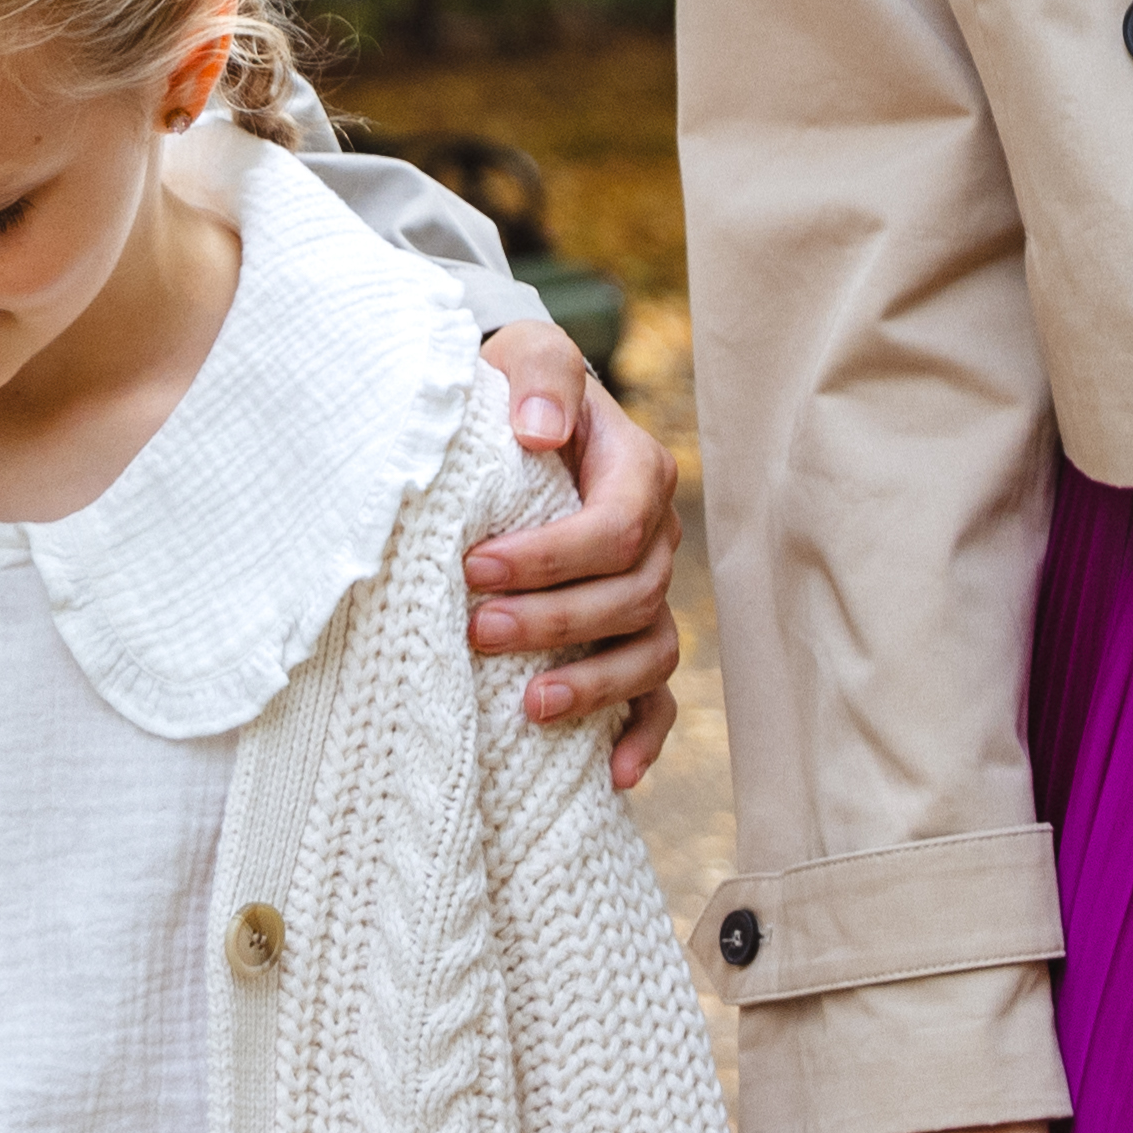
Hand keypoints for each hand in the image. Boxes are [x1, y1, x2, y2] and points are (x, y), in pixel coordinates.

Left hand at [470, 321, 687, 792]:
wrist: (510, 420)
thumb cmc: (511, 392)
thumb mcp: (523, 356)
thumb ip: (540, 377)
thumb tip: (542, 432)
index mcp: (636, 472)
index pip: (614, 528)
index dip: (551, 558)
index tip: (475, 567)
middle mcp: (655, 538)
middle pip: (632, 597)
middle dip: (556, 623)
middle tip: (477, 631)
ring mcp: (647, 593)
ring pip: (650, 653)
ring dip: (595, 686)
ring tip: (529, 709)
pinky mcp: (628, 636)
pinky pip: (657, 697)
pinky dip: (642, 736)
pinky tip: (610, 775)